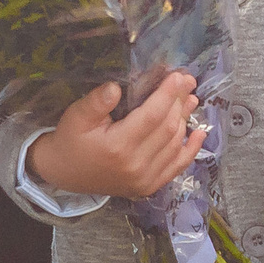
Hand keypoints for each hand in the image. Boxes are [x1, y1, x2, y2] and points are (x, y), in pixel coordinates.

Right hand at [25, 74, 206, 199]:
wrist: (63, 173)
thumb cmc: (71, 140)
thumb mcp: (76, 116)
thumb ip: (96, 102)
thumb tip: (116, 87)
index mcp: (118, 147)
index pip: (152, 116)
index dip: (168, 94)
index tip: (178, 76)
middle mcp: (136, 166)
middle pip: (168, 128)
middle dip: (180, 102)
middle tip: (188, 80)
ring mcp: (144, 180)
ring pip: (174, 144)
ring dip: (185, 120)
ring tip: (191, 98)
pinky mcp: (148, 186)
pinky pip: (176, 167)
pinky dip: (191, 150)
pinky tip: (200, 133)